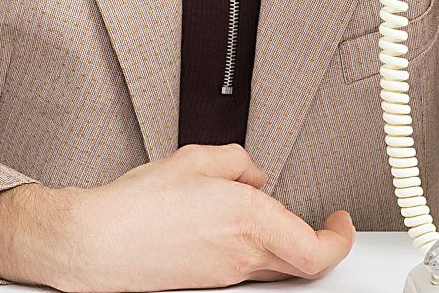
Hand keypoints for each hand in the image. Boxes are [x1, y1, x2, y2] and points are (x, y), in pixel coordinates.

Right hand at [58, 143, 353, 291]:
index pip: (319, 250)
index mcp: (250, 221)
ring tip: (266, 214)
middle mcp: (244, 255)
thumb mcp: (195, 159)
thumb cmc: (137, 207)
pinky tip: (229, 226)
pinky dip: (252, 247)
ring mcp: (226, 273)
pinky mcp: (208, 280)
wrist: (97, 243)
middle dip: (317, 240)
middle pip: (304, 263)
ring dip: (283, 242)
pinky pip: (247, 266)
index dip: (340, 238)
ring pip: (276, 265)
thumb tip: (253, 173)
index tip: (341, 221)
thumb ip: (238, 161)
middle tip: (321, 223)